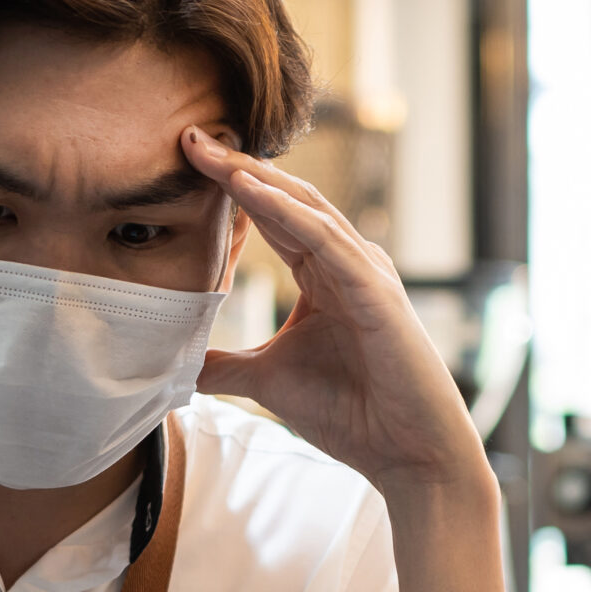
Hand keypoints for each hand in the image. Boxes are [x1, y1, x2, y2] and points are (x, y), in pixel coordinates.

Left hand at [180, 128, 488, 500]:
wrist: (409, 455)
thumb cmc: (354, 416)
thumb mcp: (270, 382)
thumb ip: (228, 367)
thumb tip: (181, 366)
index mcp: (324, 275)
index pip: (270, 218)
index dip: (228, 188)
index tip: (183, 161)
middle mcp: (347, 262)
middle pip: (285, 199)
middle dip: (236, 167)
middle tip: (189, 135)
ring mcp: (365, 272)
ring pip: (305, 208)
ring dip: (256, 177)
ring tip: (211, 152)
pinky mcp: (375, 291)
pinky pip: (325, 240)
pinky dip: (287, 212)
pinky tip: (250, 189)